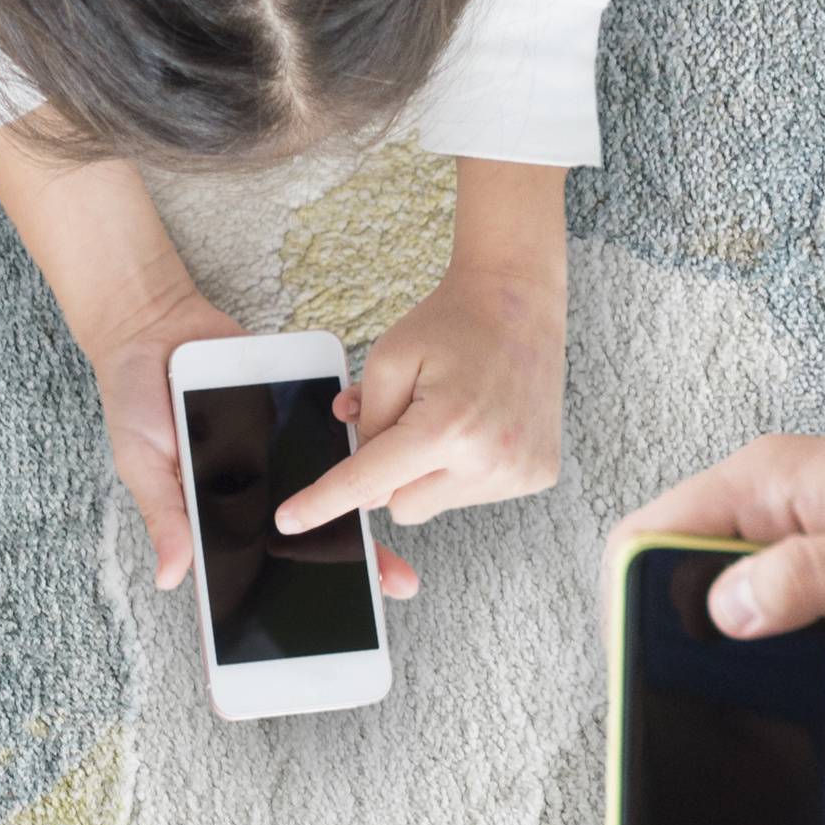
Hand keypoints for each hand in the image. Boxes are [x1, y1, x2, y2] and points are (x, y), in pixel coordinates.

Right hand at [82, 287, 419, 601]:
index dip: (289, 595)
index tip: (326, 628)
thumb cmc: (136, 400)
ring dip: (364, 514)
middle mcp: (256, 490)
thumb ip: (163, 515)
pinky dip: (357, 453)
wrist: (157, 325)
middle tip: (395, 586)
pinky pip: (331, 440)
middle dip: (350, 563)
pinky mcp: (296, 418)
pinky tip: (384, 470)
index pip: (258, 564)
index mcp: (218, 513)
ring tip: (399, 548)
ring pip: (329, 491)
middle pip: (309, 534)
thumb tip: (170, 577)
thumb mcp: (141, 461)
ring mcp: (280, 456)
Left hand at [284, 246, 564, 542]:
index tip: (289, 522)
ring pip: (434, 502)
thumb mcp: (388, 359)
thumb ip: (365, 419)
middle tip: (409, 419)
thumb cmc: (452, 324)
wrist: (519, 303)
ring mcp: (517, 473)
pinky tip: (477, 427)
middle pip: (399, 504)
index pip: (367, 482)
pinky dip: (461, 470)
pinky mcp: (536, 475)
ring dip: (427, 470)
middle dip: (388, 472)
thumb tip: (357, 482)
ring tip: (450, 416)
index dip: (322, 503)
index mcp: (445, 428)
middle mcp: (487, 460)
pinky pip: (471, 494)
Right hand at [614, 430, 824, 777]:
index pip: (653, 538)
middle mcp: (777, 515)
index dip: (637, 608)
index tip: (661, 678)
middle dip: (771, 692)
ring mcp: (812, 549)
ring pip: (783, 652)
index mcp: (768, 489)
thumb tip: (721, 614)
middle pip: (721, 616)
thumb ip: (801, 584)